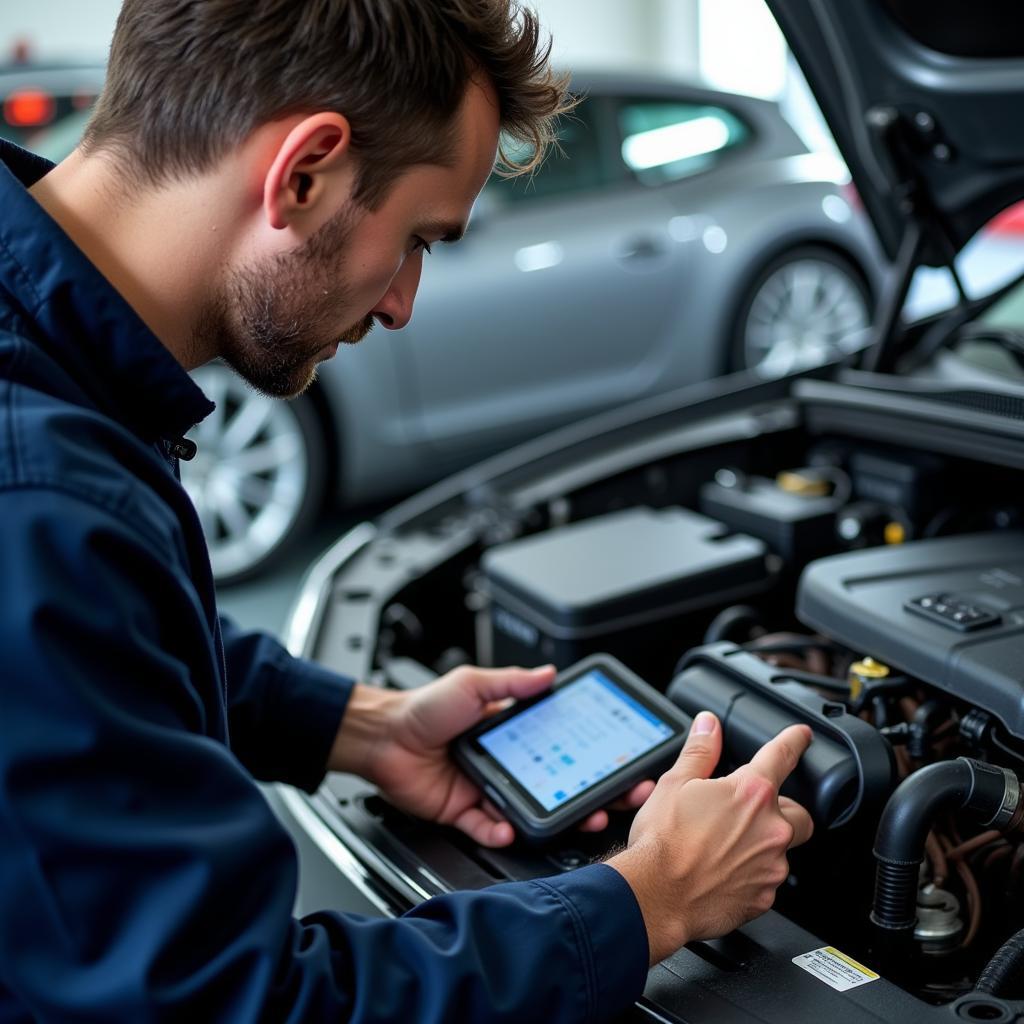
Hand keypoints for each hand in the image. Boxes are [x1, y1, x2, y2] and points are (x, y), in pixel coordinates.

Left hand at [328, 665, 654, 846]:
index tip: (616, 764)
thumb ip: (511, 683)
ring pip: (527, 811)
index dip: (589, 758)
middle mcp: (504, 765)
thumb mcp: (472, 685)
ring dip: (553, 818)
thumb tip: (548, 674)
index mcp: (511, 735)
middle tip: (611, 801)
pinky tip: (510, 828)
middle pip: (554, 785)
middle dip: (586, 795)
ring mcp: (485, 790)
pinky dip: (500, 832)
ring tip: (577, 820)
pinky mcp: (462, 813)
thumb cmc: (423, 707)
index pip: (560, 748)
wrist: (381, 736)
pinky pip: (487, 829)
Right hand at [607, 712, 813, 964]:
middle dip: (782, 809)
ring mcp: (770, 866)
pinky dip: (752, 875)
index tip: (802, 736)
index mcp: (750, 793)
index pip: (782, 756)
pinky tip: (724, 872)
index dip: (795, 741)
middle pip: (799, 813)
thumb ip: (700, 751)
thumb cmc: (663, 842)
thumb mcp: (674, 784)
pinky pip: (768, 881)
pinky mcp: (764, 898)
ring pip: (783, 850)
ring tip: (727, 846)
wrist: (656, 896)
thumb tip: (708, 726)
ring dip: (764, 844)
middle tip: (752, 812)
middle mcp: (770, 829)